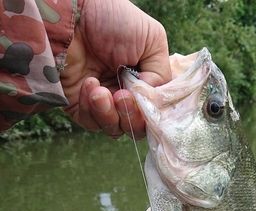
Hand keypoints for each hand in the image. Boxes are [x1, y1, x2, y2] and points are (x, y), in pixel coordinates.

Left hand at [60, 0, 170, 139]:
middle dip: (132, 117)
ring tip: (100, 91)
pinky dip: (92, 109)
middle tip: (122, 96)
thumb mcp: (153, 41)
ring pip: (116, 129)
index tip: (147, 102)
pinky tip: (89, 84)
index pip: (155, 112)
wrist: (72, 13)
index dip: (153, 114)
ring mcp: (102, 102)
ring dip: (111, 115)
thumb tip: (152, 102)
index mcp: (144, 81)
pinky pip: (92, 123)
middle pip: (137, 127)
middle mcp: (125, 94)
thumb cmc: (112, 19)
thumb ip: (161, 75)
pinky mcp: (80, 106)